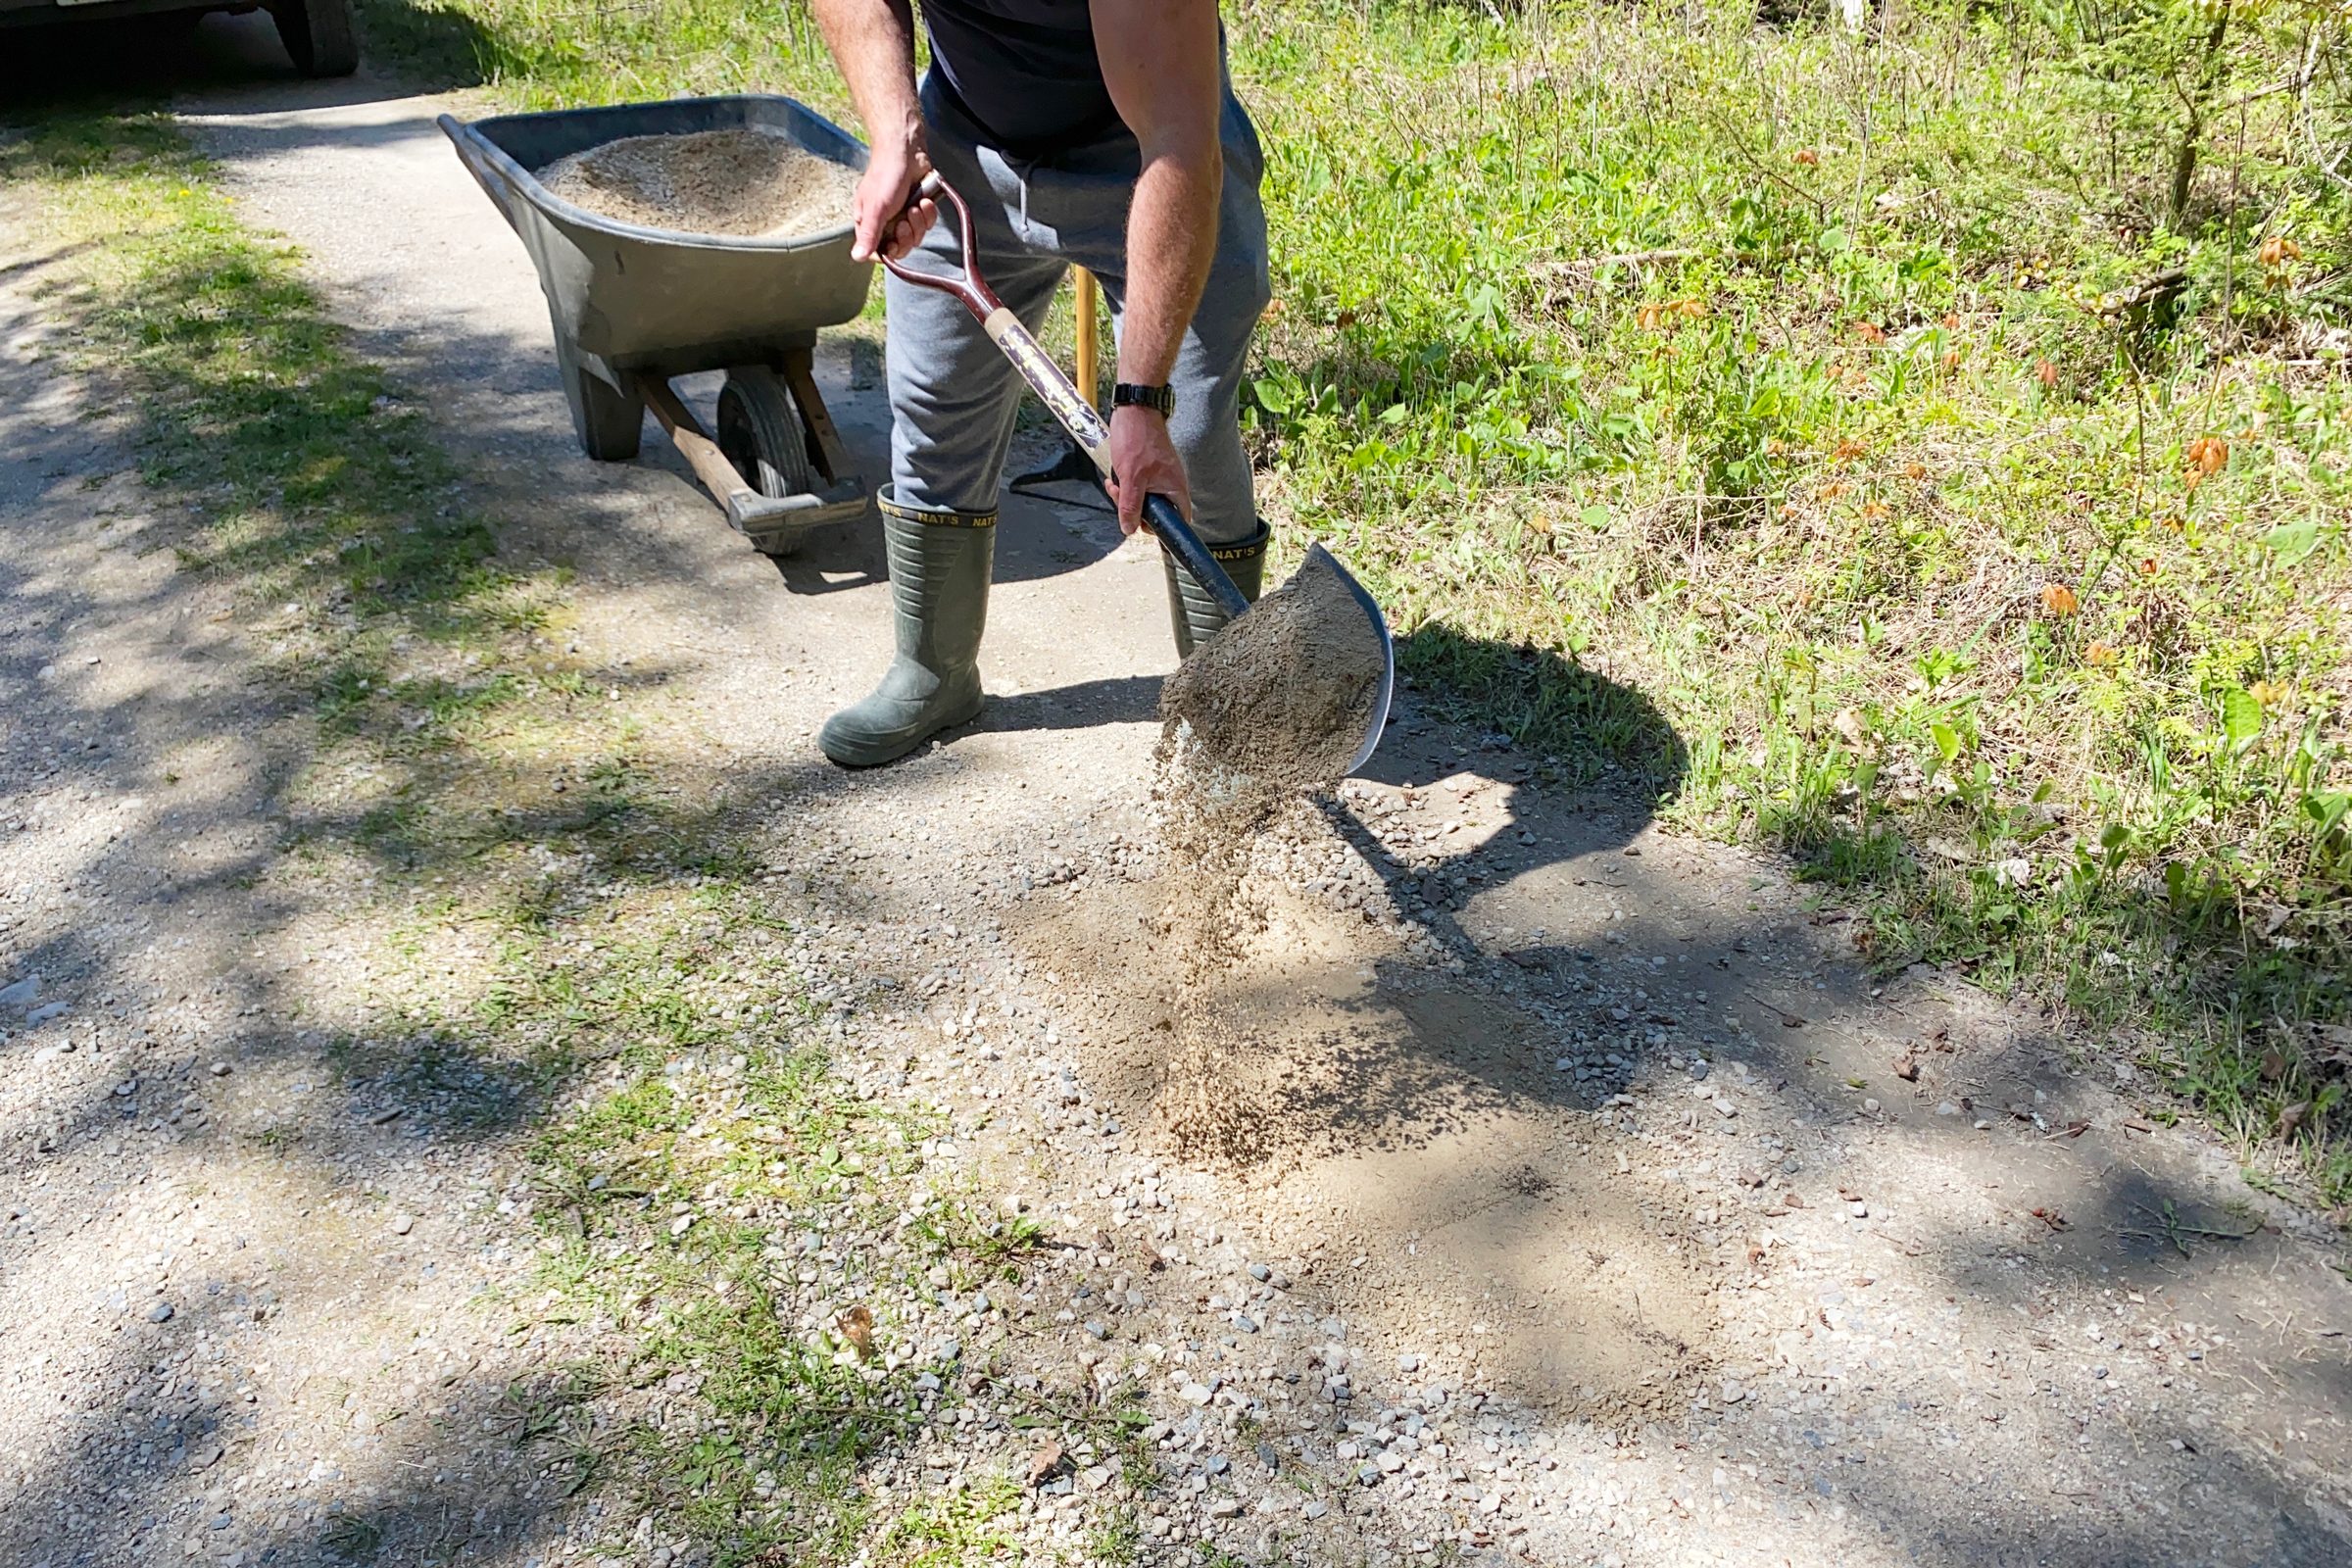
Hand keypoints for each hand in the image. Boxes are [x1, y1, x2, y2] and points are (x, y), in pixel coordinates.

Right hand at [851, 127, 934, 262]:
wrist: (906, 151)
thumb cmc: (886, 175)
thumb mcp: (876, 208)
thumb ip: (868, 234)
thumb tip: (857, 257)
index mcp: (868, 223)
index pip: (878, 253)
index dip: (889, 252)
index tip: (895, 243)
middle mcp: (885, 223)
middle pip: (901, 248)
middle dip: (907, 235)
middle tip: (905, 220)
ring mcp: (902, 216)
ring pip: (916, 237)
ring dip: (918, 222)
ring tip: (915, 205)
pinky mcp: (918, 209)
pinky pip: (927, 224)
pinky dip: (928, 214)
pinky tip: (924, 200)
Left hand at [1104, 404, 1189, 537]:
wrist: (1134, 411)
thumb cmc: (1138, 439)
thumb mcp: (1131, 479)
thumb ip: (1131, 507)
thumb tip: (1129, 529)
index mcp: (1176, 489)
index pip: (1178, 521)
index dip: (1162, 528)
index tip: (1143, 523)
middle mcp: (1171, 485)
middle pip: (1156, 513)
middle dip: (1135, 509)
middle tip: (1122, 498)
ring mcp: (1159, 477)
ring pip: (1143, 500)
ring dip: (1126, 496)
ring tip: (1117, 484)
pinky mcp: (1148, 470)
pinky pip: (1137, 487)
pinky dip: (1125, 485)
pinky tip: (1116, 477)